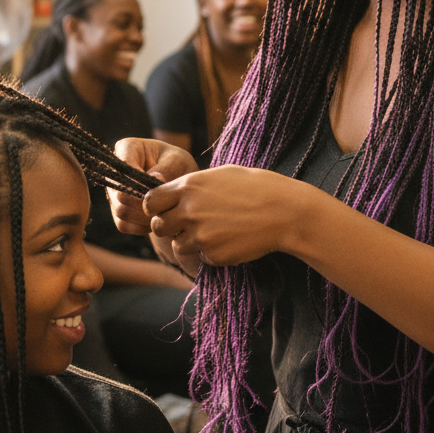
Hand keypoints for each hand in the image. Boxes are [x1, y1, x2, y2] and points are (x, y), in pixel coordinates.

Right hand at [108, 138, 198, 234]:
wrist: (179, 184)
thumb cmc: (178, 166)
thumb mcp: (179, 161)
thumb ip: (167, 168)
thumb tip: (155, 179)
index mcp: (126, 148)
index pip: (123, 167)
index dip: (141, 181)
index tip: (161, 181)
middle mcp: (114, 170)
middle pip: (121, 193)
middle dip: (146, 202)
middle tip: (166, 203)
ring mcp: (113, 191)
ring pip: (121, 211)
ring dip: (146, 216)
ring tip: (165, 211)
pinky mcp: (117, 211)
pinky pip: (123, 224)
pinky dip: (142, 227)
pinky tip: (157, 219)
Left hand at [143, 164, 305, 266]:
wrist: (282, 211)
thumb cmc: (253, 187)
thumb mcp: (217, 175)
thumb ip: (190, 186)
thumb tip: (168, 194)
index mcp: (188, 186)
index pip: (150, 201)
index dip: (154, 207)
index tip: (164, 209)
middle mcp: (189, 210)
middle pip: (158, 227)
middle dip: (168, 227)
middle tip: (185, 224)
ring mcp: (200, 235)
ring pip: (177, 246)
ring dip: (188, 242)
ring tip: (211, 231)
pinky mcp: (213, 254)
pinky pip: (200, 257)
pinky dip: (209, 252)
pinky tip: (227, 240)